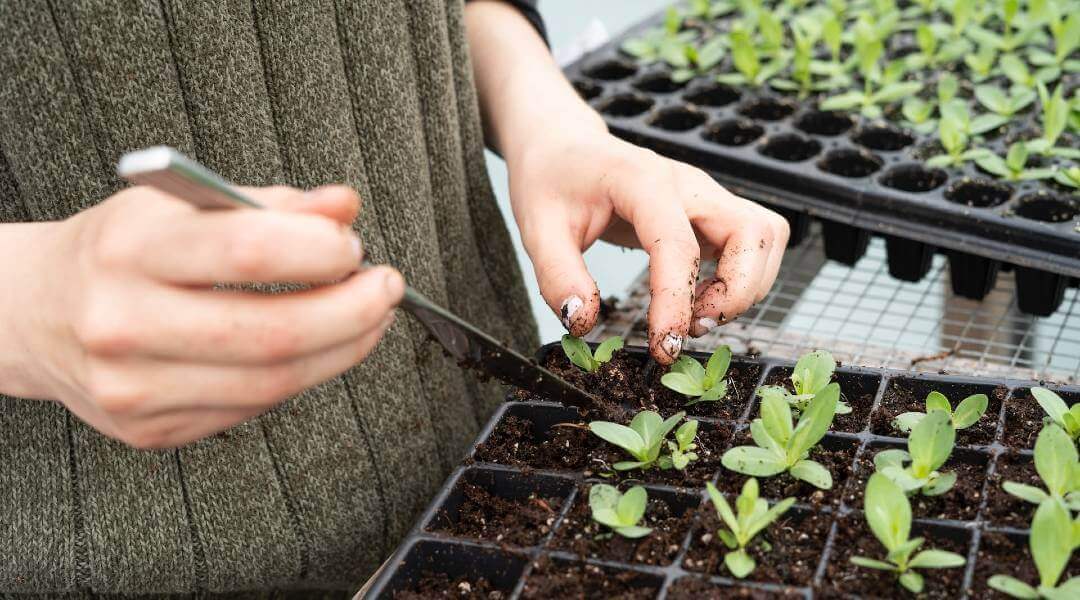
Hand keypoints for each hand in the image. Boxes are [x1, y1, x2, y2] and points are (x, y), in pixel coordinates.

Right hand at [6, 185, 401, 447]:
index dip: (321, 251)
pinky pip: (251, 410)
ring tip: (367, 319)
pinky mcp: (151, 430)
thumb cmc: (118, 249)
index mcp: (132, 250)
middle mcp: (124, 323)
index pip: (248, 251)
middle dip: (353, 312)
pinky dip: (298, 377)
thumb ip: (271, 203)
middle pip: (272, 334)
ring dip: (341, 350)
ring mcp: (134, 388)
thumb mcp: (183, 204)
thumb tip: (345, 207)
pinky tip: (314, 350)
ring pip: (272, 384)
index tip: (354, 245)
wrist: (33, 312)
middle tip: (385, 289)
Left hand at [507, 132, 787, 364]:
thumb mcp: (536, 229)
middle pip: (754, 232)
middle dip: (738, 293)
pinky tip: (701, 299)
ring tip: (698, 316)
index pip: (678, 245)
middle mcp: (688, 183)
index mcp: (642, 181)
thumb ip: (558, 277)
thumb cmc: (551, 181)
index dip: (676, 302)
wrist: (563, 147)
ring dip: (747, 286)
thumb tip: (584, 322)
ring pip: (765, 237)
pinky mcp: (711, 211)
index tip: (663, 346)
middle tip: (694, 327)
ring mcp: (706, 195)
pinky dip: (744, 278)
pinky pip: (754, 243)